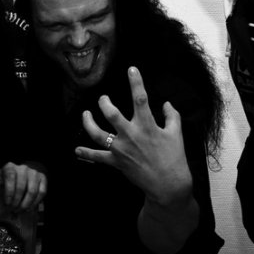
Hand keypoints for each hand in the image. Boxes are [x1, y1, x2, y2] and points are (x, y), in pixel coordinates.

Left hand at [0, 163, 46, 210]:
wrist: (24, 173)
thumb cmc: (7, 178)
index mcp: (10, 167)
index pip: (11, 176)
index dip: (9, 190)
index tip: (7, 202)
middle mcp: (23, 168)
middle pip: (22, 186)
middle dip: (17, 201)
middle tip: (13, 210)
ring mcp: (34, 173)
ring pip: (32, 190)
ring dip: (26, 204)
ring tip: (20, 211)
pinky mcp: (43, 179)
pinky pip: (42, 192)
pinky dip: (35, 202)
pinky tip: (29, 208)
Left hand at [75, 67, 192, 205]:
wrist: (168, 184)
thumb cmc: (174, 158)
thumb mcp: (176, 134)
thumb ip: (171, 116)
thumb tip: (166, 103)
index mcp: (147, 126)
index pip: (140, 99)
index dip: (136, 82)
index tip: (131, 69)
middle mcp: (131, 135)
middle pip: (111, 114)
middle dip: (104, 103)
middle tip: (102, 98)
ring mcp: (121, 149)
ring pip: (98, 134)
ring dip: (88, 123)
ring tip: (85, 114)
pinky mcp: (116, 162)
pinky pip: (97, 157)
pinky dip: (86, 154)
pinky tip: (77, 150)